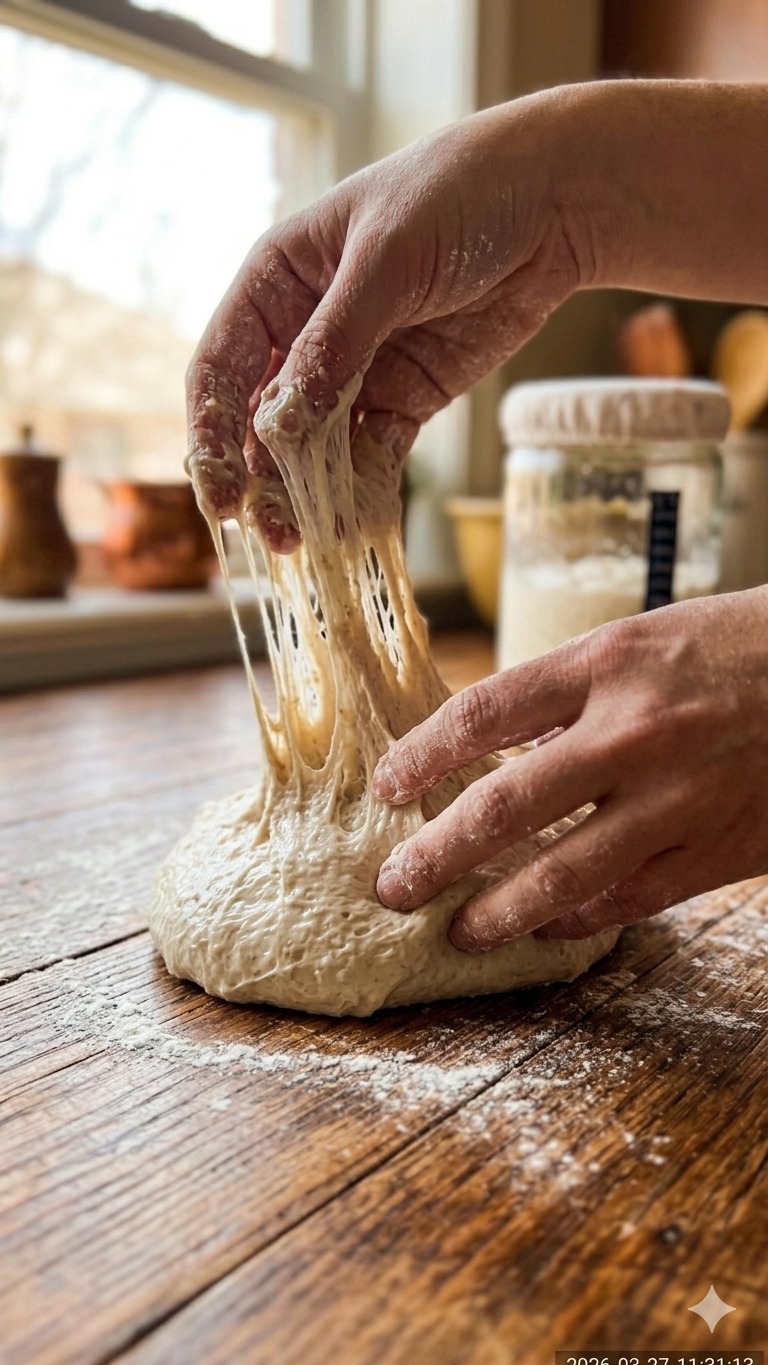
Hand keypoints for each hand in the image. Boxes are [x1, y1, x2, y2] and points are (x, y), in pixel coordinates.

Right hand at [186, 89, 591, 543]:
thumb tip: (281, 422)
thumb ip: (334, 342)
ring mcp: (356, 370)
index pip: (222, 368)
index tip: (216, 491)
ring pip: (314, 447)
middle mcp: (304, 332)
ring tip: (304, 540)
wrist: (550, 204)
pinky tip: (355, 523)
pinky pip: (372, 454)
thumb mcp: (385, 262)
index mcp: (276, 284)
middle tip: (265, 531)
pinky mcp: (405, 399)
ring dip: (306, 494)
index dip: (211, 432)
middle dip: (258, 478)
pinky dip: (362, 490)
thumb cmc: (454, 198)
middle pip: (262, 420)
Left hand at [373, 589, 767, 948]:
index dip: (421, 754)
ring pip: (562, 875)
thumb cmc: (729, 650)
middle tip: (394, 885)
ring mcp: (675, 801)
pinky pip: (626, 900)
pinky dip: (574, 919)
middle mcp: (633, 734)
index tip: (384, 785)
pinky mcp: (714, 852)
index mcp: (607, 665)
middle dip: (435, 854)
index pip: (483, 713)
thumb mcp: (639, 643)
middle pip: (505, 806)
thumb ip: (565, 694)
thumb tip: (484, 745)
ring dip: (496, 911)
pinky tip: (542, 927)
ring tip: (457, 930)